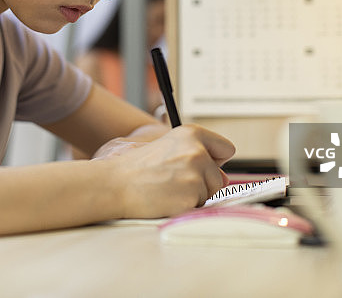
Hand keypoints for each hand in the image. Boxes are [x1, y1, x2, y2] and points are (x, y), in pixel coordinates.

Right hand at [104, 124, 234, 218]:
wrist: (115, 184)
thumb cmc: (137, 168)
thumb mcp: (168, 150)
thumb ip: (197, 157)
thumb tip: (225, 177)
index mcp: (192, 133)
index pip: (226, 148)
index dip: (214, 161)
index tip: (197, 166)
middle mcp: (197, 150)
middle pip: (219, 177)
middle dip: (201, 184)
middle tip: (172, 180)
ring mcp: (196, 173)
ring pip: (210, 194)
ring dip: (193, 196)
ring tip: (167, 189)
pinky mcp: (192, 195)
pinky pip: (199, 208)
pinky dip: (185, 208)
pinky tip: (167, 199)